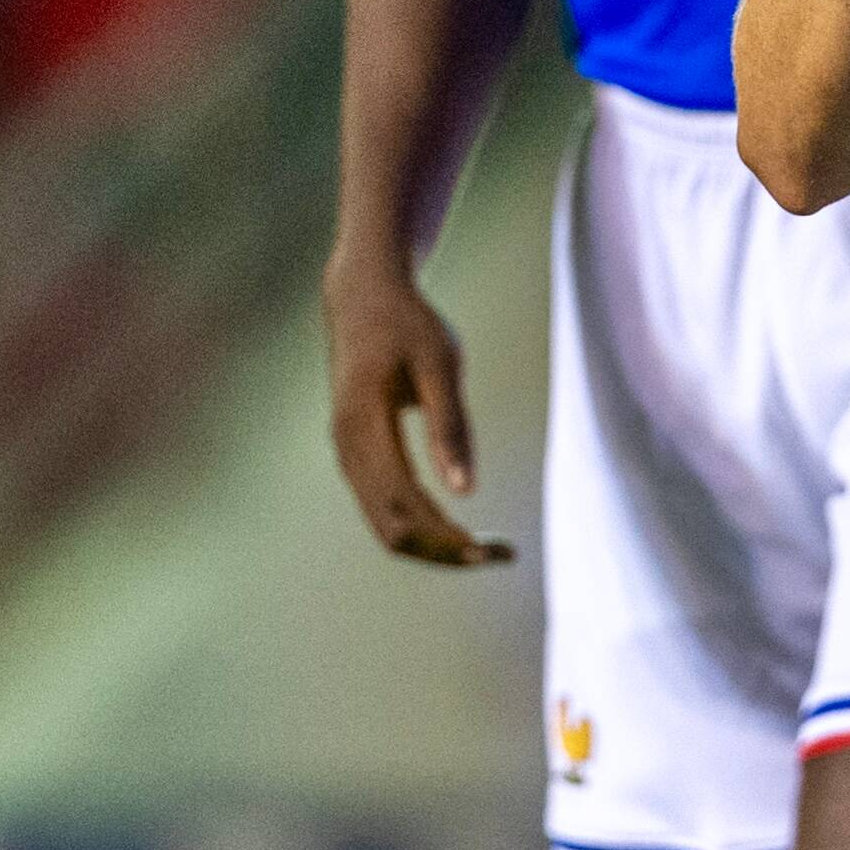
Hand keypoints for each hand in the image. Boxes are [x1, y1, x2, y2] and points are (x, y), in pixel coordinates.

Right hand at [323, 252, 511, 565]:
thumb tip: (466, 491)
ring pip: (385, 525)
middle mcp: (347, 449)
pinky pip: (383, 508)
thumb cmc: (407, 324)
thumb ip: (450, 426)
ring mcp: (347, 455)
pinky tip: (458, 527)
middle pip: (392, 529)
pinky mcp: (356, 454)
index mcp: (363, 426)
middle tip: (502, 554)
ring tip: (487, 548)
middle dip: (445, 551)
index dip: (447, 536)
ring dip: (434, 545)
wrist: (362, 296)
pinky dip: (421, 527)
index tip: (493, 550)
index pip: (403, 505)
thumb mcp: (440, 362)